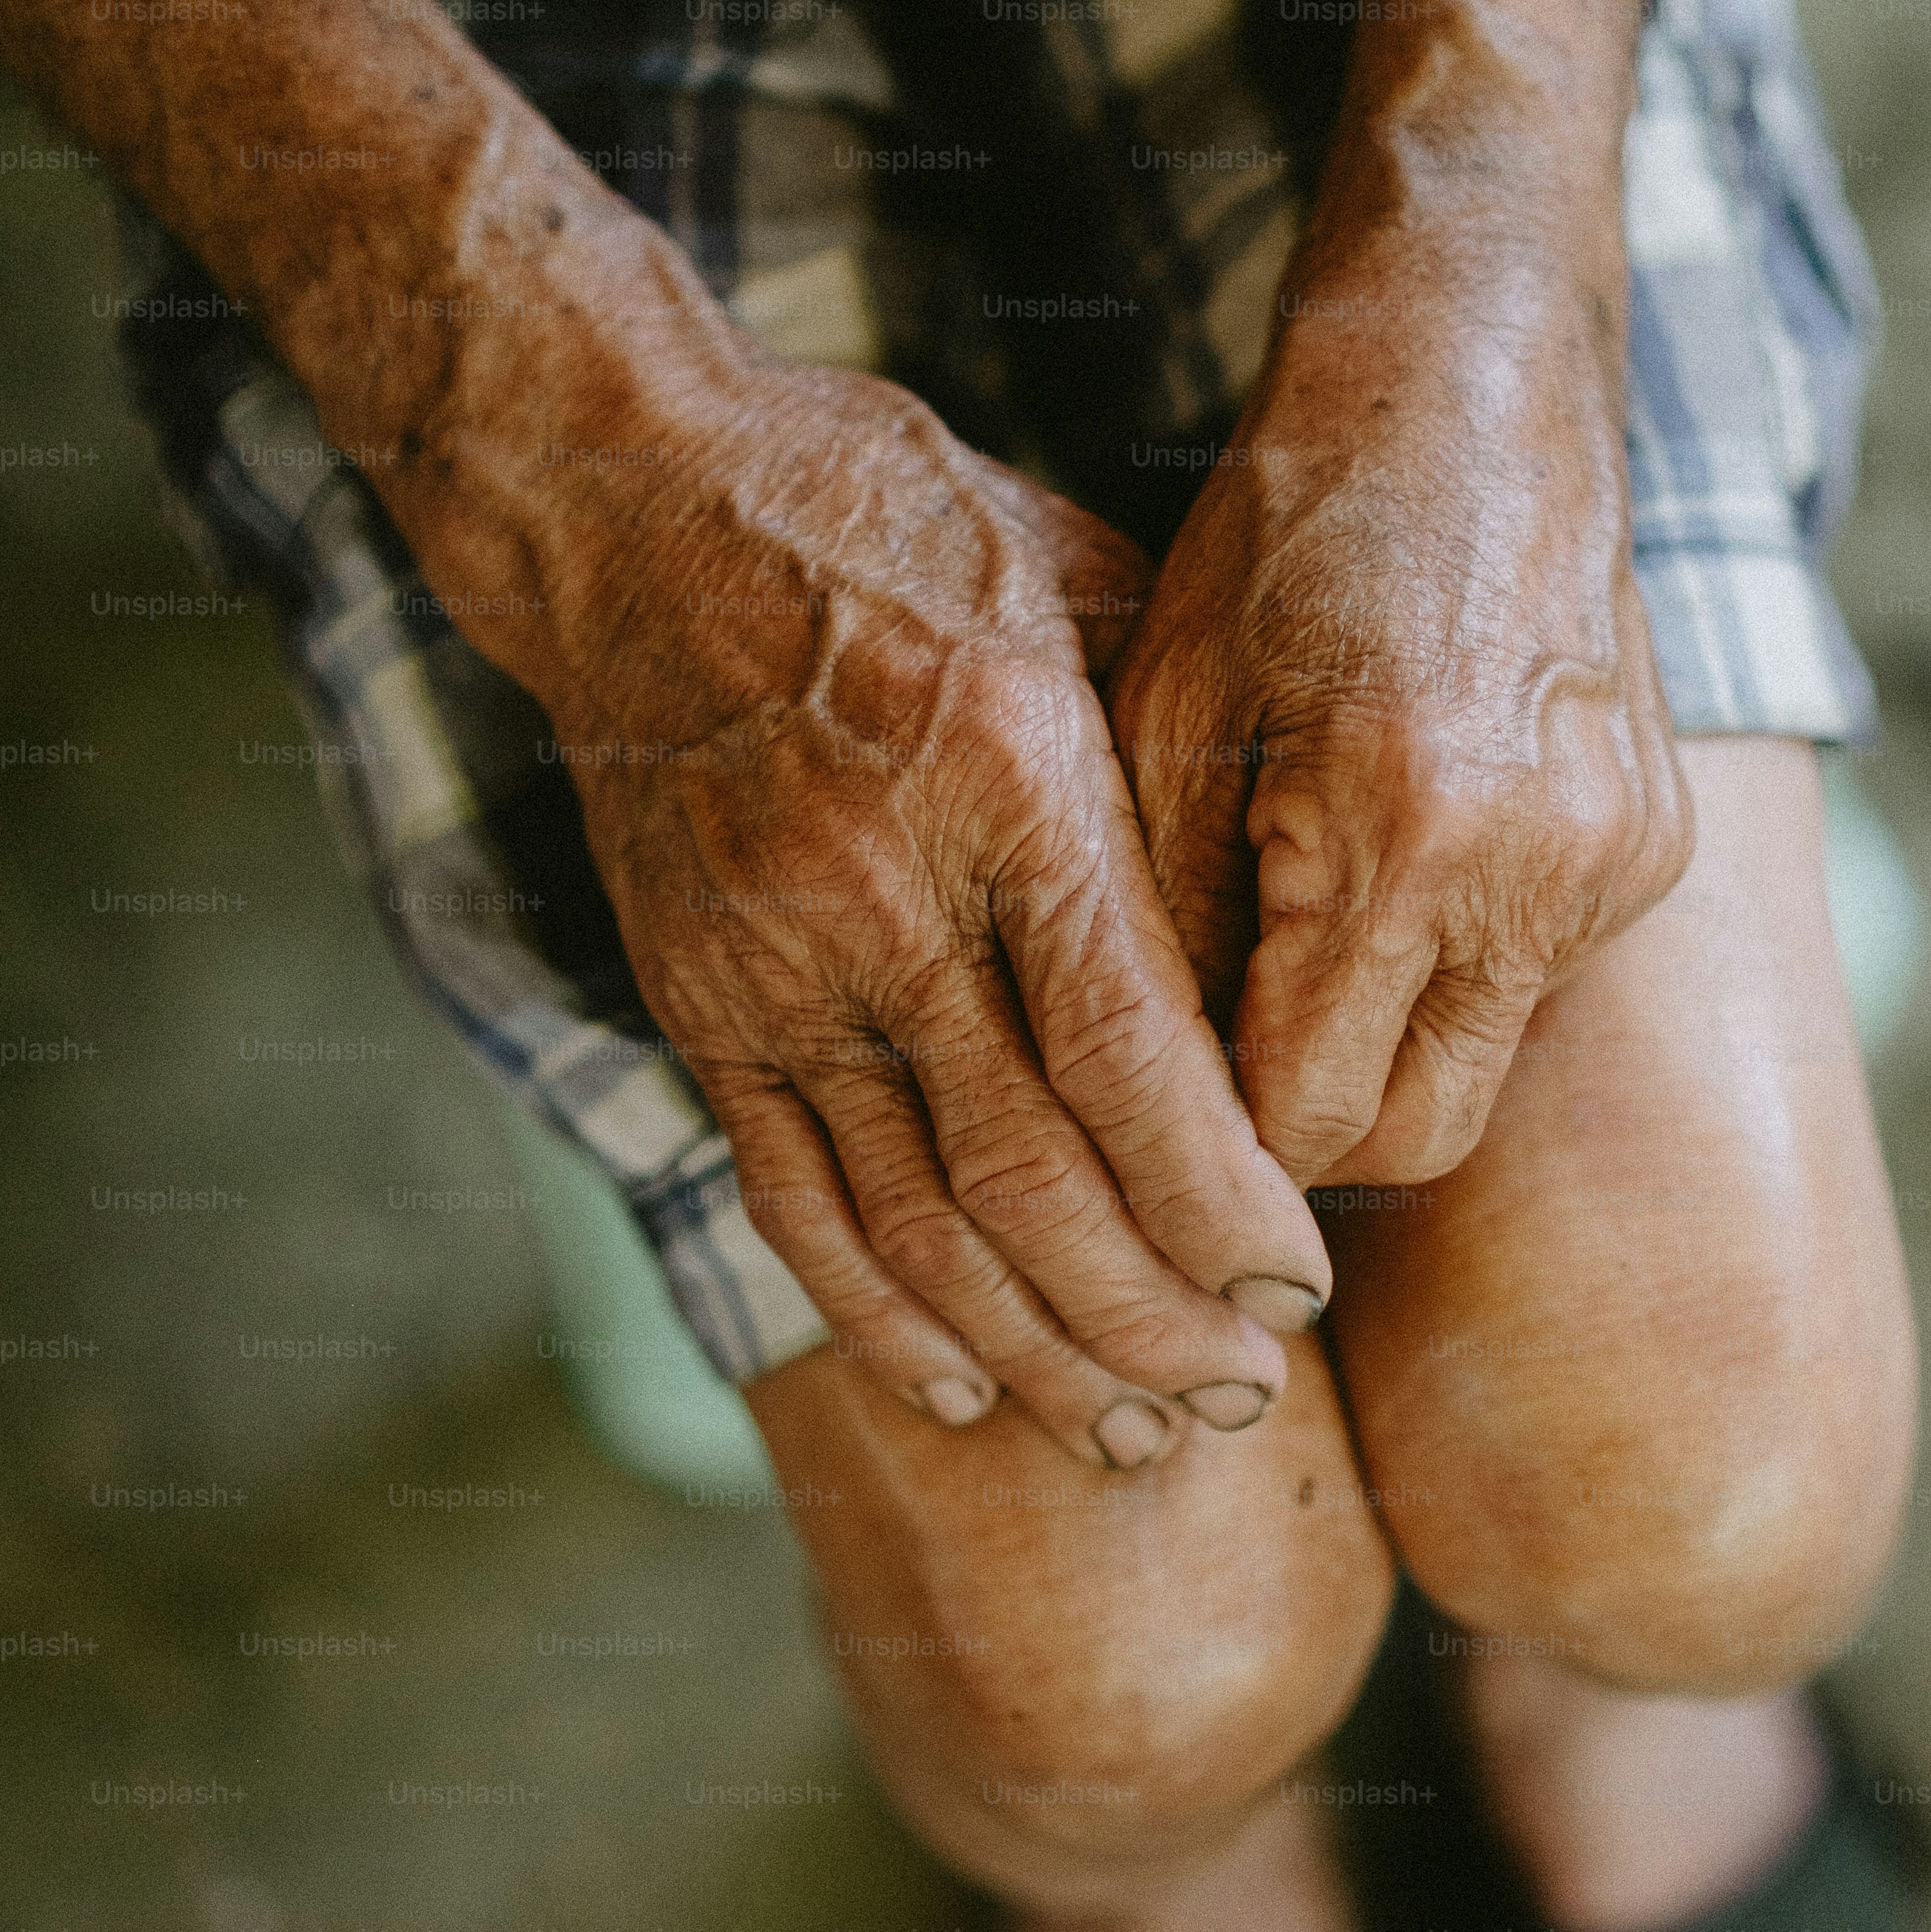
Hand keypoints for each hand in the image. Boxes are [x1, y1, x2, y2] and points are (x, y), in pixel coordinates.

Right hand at [553, 366, 1332, 1468]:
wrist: (631, 503)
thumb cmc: (893, 524)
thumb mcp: (1076, 582)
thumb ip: (1169, 760)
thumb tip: (1268, 931)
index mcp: (1007, 782)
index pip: (1126, 1056)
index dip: (1217, 1199)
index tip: (1299, 1284)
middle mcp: (882, 895)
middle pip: (1031, 1175)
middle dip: (1151, 1313)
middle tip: (1242, 1389)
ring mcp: (771, 963)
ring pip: (913, 1219)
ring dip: (1033, 1345)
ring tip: (1134, 1428)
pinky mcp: (697, 1001)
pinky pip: (788, 1196)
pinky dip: (873, 1308)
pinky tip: (962, 1382)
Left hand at [1107, 282, 1692, 1190]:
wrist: (1469, 383)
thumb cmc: (1285, 534)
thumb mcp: (1168, 716)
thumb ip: (1165, 928)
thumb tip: (1161, 1100)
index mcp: (1403, 833)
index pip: (1314, 1118)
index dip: (1226, 1129)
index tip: (1167, 1076)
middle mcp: (1540, 867)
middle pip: (1419, 1136)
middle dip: (1314, 1120)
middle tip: (1229, 1032)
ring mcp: (1619, 862)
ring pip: (1480, 1064)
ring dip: (1387, 1031)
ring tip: (1313, 898)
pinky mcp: (1657, 846)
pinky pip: (1537, 978)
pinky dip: (1458, 956)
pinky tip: (1411, 840)